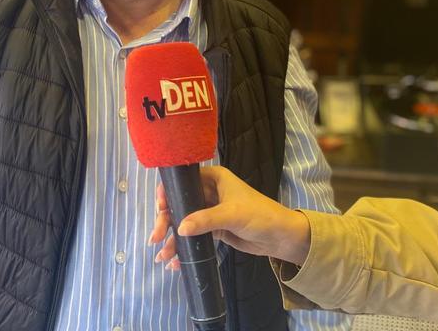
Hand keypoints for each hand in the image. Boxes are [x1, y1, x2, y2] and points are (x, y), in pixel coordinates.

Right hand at [148, 166, 310, 267]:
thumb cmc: (260, 215)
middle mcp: (209, 191)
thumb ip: (205, 220)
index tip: (159, 207)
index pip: (184, 181)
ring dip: (172, 238)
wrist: (282, 238)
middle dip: (166, 221)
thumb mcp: (232, 215)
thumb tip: (179, 229)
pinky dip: (183, 246)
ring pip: (184, 221)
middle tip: (156, 237)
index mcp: (214, 178)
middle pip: (180, 203)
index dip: (168, 192)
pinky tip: (174, 260)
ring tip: (162, 256)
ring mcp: (210, 210)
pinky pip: (193, 235)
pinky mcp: (213, 228)